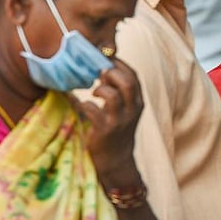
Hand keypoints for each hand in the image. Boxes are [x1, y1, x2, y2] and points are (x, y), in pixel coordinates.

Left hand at [74, 58, 143, 186]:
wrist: (115, 160)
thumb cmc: (116, 130)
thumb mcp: (124, 110)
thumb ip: (118, 91)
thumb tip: (100, 69)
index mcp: (138, 102)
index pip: (134, 76)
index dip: (119, 64)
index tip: (105, 60)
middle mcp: (132, 110)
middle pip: (127, 82)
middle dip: (110, 73)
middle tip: (98, 74)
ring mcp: (119, 121)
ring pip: (112, 95)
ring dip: (99, 89)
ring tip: (94, 92)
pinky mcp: (105, 130)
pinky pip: (92, 110)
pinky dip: (84, 104)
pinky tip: (82, 106)